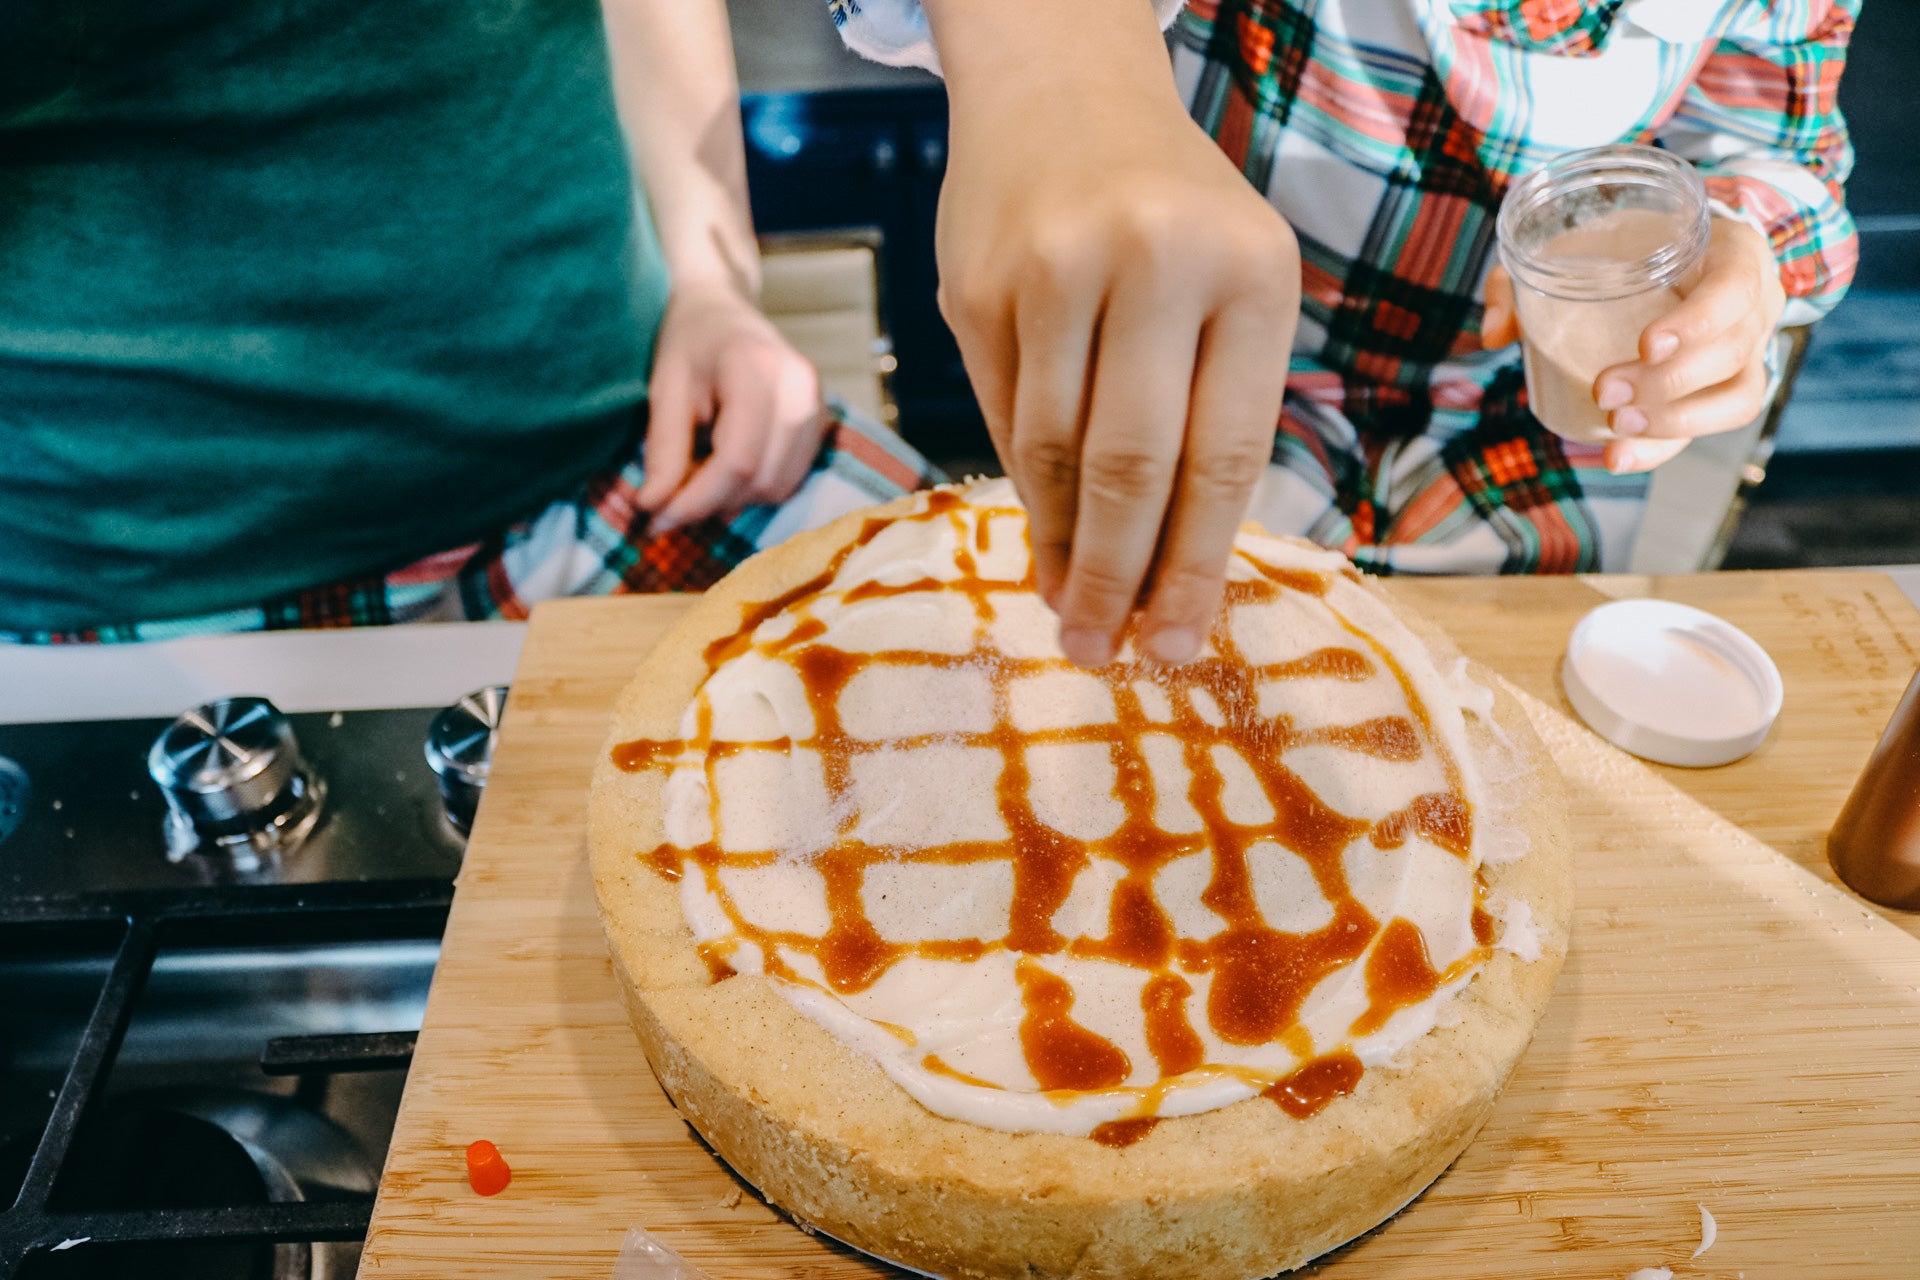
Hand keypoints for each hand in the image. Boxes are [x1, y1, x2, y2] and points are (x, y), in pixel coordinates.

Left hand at [636, 281, 825, 532]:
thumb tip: (655, 509)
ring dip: (734, 498)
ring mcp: (819, 405)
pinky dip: (755, 487)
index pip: (737, 460)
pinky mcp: (822, 422)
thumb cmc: (688, 342)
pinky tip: (726, 470)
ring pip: (780, 486)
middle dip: (712, 503)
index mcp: (758, 369)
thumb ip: (664, 450)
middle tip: (668, 505)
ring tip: (697, 480)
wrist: (723, 308)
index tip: (657, 522)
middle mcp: (800, 389)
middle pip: (762, 479)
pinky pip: (791, 478)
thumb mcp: (665, 389)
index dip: (697, 500)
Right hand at [930, 0, 1297, 667]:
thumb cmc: (1168, 213)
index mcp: (1250, 273)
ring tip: (1067, 611)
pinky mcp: (977, 284)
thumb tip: (1169, 576)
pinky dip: (1021, 490)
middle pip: (1133, 465)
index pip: (1224, 452)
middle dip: (1118, 576)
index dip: (1198, 565)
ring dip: (1057, 547)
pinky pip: (1001, 416)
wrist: (1061, 93)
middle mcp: (1156, 263)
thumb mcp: (1231, 282)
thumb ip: (1210, 411)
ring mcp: (1055, 271)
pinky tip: (1036, 536)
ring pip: (1052, 450)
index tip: (1180, 646)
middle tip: (1105, 652)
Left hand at [1484, 217, 1784, 473]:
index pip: (1735, 289)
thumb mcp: (1573, 241)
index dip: (1697, 322)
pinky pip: (1711, 427)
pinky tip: (1617, 457)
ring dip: (1674, 420)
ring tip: (1616, 423)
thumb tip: (1492, 334)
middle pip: (1733, 352)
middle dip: (1667, 382)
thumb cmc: (1620, 244)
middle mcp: (1756, 302)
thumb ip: (1523, 278)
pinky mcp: (1726, 390)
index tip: (1645, 346)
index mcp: (1734, 252)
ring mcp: (1750, 350)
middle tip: (1604, 389)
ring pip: (1737, 397)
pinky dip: (1663, 447)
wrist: (1662, 256)